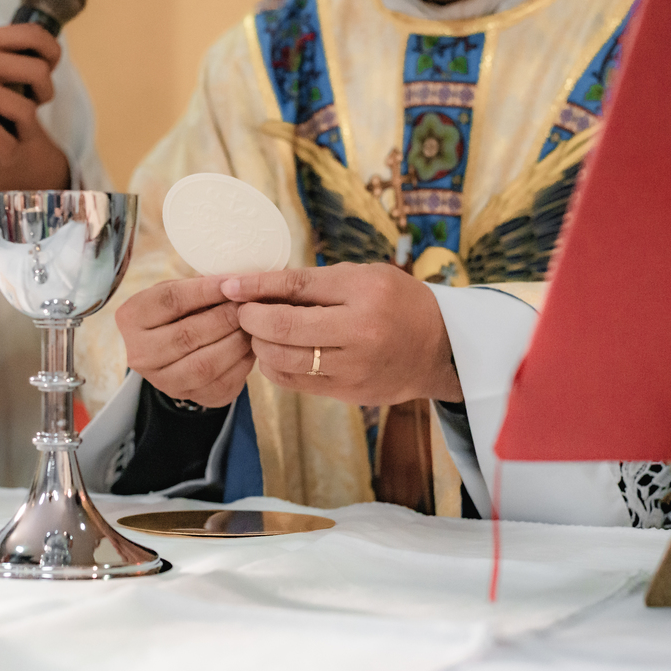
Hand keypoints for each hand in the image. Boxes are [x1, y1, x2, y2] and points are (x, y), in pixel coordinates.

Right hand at [0, 27, 69, 189]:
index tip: (49, 69)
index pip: (32, 35)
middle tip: (36, 105)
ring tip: (10, 133)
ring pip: (27, 111)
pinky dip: (6, 151)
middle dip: (45, 94)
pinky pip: (9, 141)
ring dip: (24, 130)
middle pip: (39, 73)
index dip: (51, 53)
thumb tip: (39, 58)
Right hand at [115, 278, 254, 407]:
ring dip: (235, 342)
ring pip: (204, 365)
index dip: (205, 290)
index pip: (170, 301)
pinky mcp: (189, 396)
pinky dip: (241, 363)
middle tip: (246, 307)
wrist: (172, 352)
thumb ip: (200, 287)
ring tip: (251, 326)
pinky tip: (251, 346)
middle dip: (224, 318)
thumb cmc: (177, 312)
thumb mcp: (178, 292)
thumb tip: (237, 282)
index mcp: (131, 317)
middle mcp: (140, 353)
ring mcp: (162, 380)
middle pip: (186, 335)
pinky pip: (220, 383)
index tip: (232, 283)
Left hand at [221, 263, 461, 403]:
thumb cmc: (398, 302)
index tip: (229, 285)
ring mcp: (354, 367)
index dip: (256, 287)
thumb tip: (258, 287)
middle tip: (243, 313)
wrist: (441, 349)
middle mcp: (360, 331)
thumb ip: (315, 283)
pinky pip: (295, 383)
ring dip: (260, 346)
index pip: (296, 287)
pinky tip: (275, 354)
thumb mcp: (364, 277)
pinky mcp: (349, 393)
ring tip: (259, 334)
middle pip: (283, 328)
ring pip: (283, 360)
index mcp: (365, 293)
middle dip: (252, 320)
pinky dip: (275, 367)